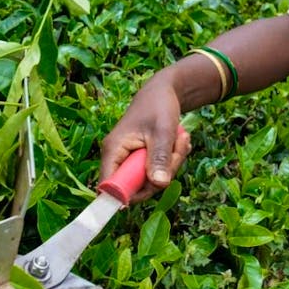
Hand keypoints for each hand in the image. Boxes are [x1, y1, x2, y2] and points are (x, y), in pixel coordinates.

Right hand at [99, 75, 190, 202]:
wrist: (163, 92)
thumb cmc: (158, 106)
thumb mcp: (163, 131)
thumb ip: (160, 158)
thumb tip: (159, 184)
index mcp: (113, 150)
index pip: (109, 184)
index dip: (124, 195)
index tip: (151, 190)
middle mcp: (117, 157)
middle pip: (136, 186)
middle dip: (161, 174)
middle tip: (177, 153)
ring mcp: (129, 159)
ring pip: (151, 180)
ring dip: (171, 165)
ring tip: (179, 141)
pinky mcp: (141, 160)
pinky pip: (157, 172)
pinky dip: (172, 161)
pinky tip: (178, 143)